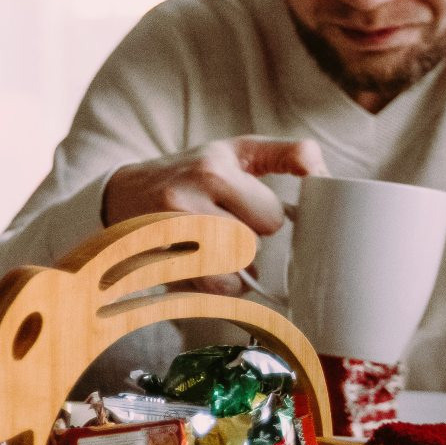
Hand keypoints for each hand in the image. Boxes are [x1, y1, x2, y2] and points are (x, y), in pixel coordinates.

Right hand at [100, 138, 324, 295]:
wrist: (121, 192)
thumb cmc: (190, 172)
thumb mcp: (236, 151)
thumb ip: (286, 153)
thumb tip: (324, 172)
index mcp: (212, 171)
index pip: (270, 218)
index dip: (264, 218)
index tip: (245, 209)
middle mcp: (184, 201)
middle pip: (249, 249)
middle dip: (246, 245)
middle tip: (226, 229)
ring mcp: (164, 237)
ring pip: (227, 278)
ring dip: (232, 273)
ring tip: (216, 252)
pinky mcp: (151, 264)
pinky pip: (202, 293)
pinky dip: (209, 287)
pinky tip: (199, 268)